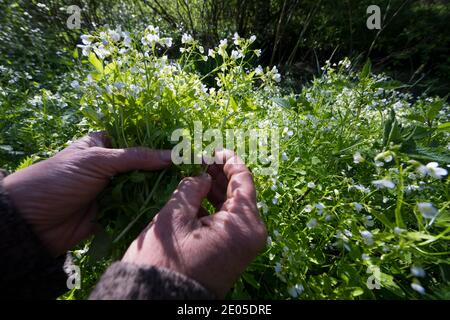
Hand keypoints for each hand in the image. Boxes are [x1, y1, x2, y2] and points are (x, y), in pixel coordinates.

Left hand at [3, 132, 171, 255]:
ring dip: (158, 188)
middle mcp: (110, 166)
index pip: (137, 138)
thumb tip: (172, 155)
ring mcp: (112, 189)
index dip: (159, 141)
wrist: (31, 221)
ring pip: (142, 187)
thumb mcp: (97, 160)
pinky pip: (136, 207)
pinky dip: (149, 207)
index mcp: (103, 145)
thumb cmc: (59, 179)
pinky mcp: (113, 211)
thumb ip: (136, 158)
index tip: (184, 145)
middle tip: (190, 167)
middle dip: (163, 168)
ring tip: (186, 186)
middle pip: (143, 165)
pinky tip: (169, 204)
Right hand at [122, 150, 266, 297]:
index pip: (243, 179)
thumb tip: (201, 177)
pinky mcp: (233, 253)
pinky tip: (200, 195)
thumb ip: (191, 188)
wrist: (159, 301)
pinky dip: (216, 207)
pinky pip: (229, 222)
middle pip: (240, 193)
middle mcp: (251, 234)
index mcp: (244, 223)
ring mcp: (244, 245)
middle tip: (201, 160)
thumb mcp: (175, 216)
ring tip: (199, 174)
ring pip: (234, 207)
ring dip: (218, 189)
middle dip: (221, 174)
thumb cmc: (166, 259)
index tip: (213, 150)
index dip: (229, 160)